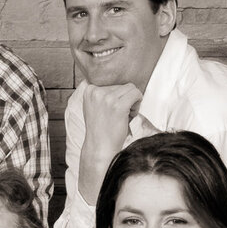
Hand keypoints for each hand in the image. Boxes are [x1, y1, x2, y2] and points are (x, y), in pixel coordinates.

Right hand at [76, 83, 142, 204]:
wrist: (100, 148)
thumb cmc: (101, 129)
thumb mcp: (95, 107)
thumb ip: (102, 94)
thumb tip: (119, 80)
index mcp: (89, 90)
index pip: (112, 83)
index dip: (115, 97)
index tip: (110, 111)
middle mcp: (96, 92)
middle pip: (122, 85)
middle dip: (124, 99)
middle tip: (118, 116)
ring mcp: (107, 98)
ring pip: (131, 88)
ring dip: (132, 102)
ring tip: (123, 116)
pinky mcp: (118, 105)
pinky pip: (137, 94)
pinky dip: (137, 105)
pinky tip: (129, 116)